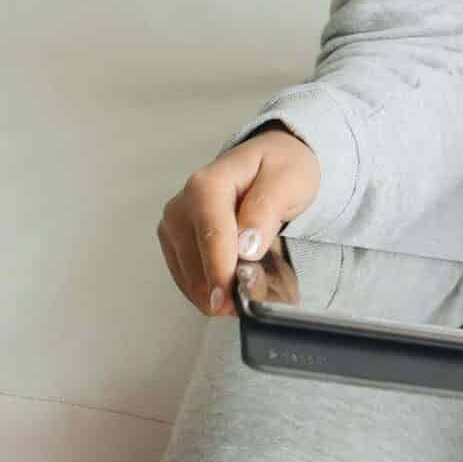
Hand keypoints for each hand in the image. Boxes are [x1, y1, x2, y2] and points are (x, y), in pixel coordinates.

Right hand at [157, 125, 320, 318]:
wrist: (269, 162)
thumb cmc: (279, 169)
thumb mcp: (288, 180)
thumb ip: (267, 209)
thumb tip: (246, 247)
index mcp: (208, 185)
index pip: (211, 235)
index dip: (221, 271)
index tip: (233, 299)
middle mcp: (182, 205)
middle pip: (196, 262)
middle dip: (226, 288)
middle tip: (260, 296)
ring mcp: (174, 226)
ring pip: (191, 279)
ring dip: (220, 293)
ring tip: (252, 286)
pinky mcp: (174, 245)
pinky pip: (189, 281)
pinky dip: (213, 290)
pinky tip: (233, 284)